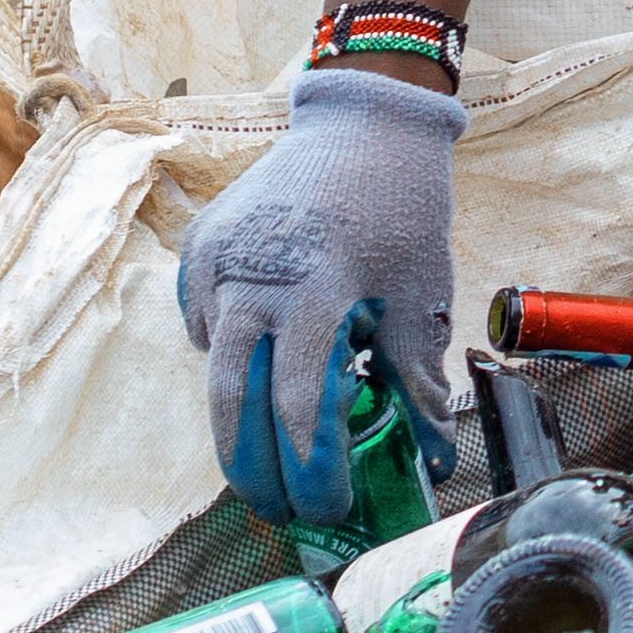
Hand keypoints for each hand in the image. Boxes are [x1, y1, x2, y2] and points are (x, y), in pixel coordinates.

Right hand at [177, 68, 465, 521]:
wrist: (363, 120)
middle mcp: (253, 273)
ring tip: (261, 473)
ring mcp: (216, 259)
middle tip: (278, 512)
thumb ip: (416, 375)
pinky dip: (226, 361)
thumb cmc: (402, 205)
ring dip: (233, 426)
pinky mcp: (198, 250)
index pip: (300, 400)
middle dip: (253, 467)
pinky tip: (254, 386)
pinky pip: (203, 324)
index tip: (330, 506)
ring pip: (211, 367)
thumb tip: (433, 457)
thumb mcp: (422, 289)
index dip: (312, 464)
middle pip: (234, 397)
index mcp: (318, 284)